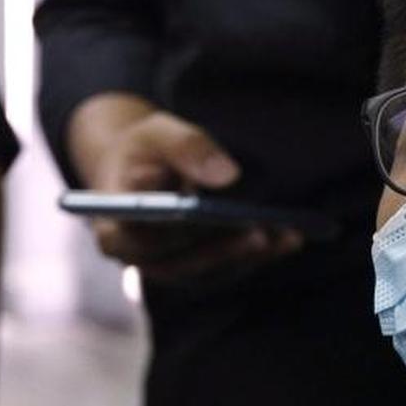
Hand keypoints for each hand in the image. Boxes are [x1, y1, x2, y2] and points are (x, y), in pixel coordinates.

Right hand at [68, 94, 301, 285]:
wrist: (145, 166)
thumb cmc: (147, 149)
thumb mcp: (159, 133)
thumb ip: (186, 148)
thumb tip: (227, 176)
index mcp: (114, 227)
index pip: (143, 237)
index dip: (174, 230)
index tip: (203, 216)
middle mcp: (138, 259)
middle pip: (181, 261)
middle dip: (220, 246)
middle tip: (258, 231)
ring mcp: (168, 269)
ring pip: (209, 271)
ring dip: (248, 255)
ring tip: (284, 235)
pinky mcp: (197, 272)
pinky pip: (229, 269)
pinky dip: (260, 256)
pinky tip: (290, 239)